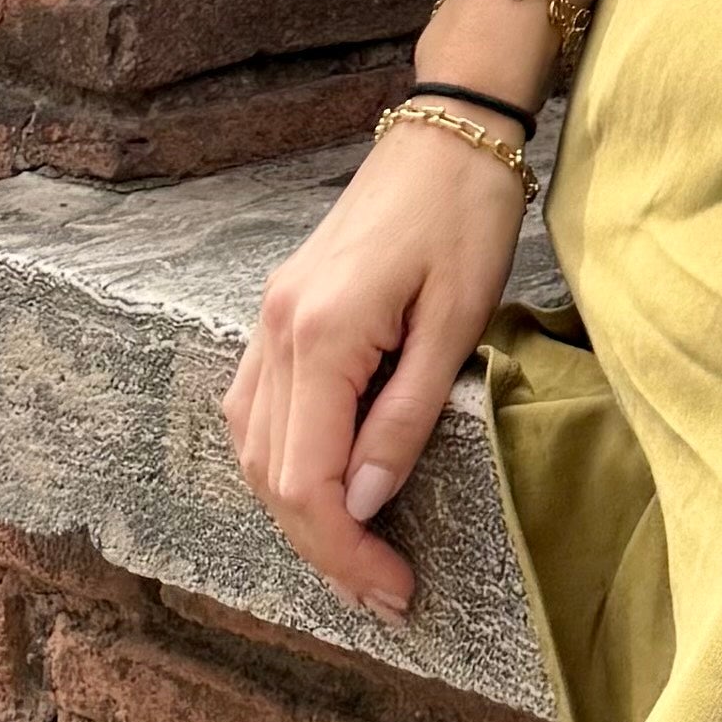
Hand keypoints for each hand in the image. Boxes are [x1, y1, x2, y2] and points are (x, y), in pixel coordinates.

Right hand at [223, 120, 532, 617]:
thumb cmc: (468, 214)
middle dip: (324, 546)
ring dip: (299, 511)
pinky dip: (284, 460)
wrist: (447, 129)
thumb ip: (406, 416)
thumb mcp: (458, 320)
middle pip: (271, 475)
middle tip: (384, 592)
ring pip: (253, 447)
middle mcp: (277, 331)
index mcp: (322, 334)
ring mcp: (268, 318)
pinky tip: (327, 484)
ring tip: (360, 556)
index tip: (395, 590)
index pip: (309, 481)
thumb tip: (368, 503)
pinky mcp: (280, 310)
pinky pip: (257, 409)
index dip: (346, 550)